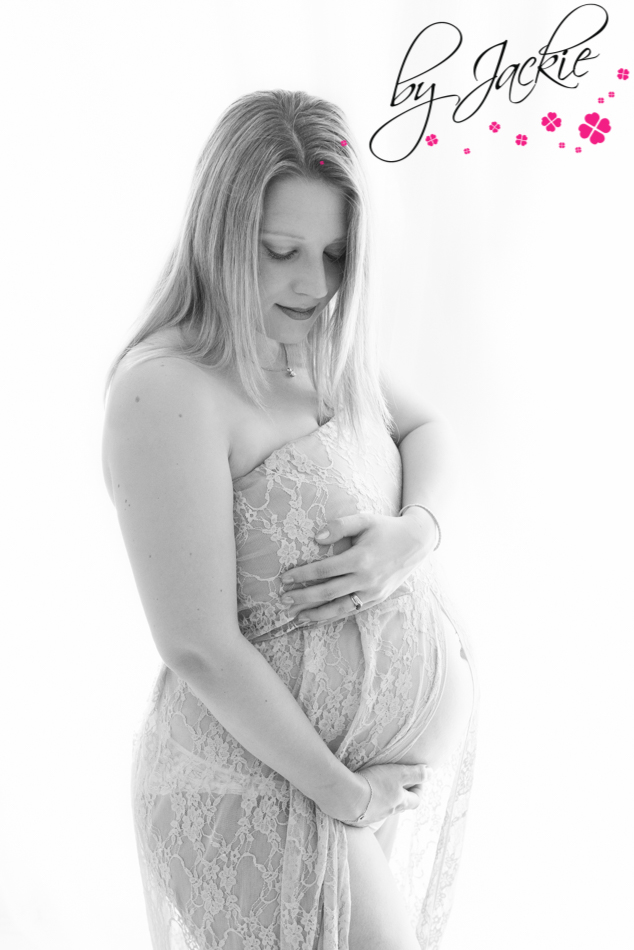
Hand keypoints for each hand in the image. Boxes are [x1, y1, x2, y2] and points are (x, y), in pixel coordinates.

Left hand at [279, 511, 436, 624]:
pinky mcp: (376, 599)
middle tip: (283, 600)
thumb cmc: (386, 528)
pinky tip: (318, 618)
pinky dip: (333, 616)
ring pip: (339, 608)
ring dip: (315, 613)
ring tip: (296, 616)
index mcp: (360, 559)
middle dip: (303, 597)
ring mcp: (372, 592)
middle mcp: (366, 579)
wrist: (416, 543)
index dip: (303, 574)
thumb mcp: (364, 520)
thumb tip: (316, 538)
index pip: (324, 569)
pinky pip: (351, 611)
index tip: (285, 578)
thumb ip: (340, 526)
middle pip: (328, 592)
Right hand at [326, 761, 433, 826]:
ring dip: (384, 799)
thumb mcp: (398, 774)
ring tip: (377, 785)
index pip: (416, 800)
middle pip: (400, 805)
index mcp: (400, 803)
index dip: (419, 789)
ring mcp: (371, 817)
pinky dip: (367, 803)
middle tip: (397, 782)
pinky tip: (359, 795)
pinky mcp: (356, 818)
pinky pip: (365, 811)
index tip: (418, 780)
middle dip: (402, 794)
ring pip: (383, 809)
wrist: (345, 797)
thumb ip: (416, 774)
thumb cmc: (374, 783)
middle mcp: (388, 813)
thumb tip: (431, 773)